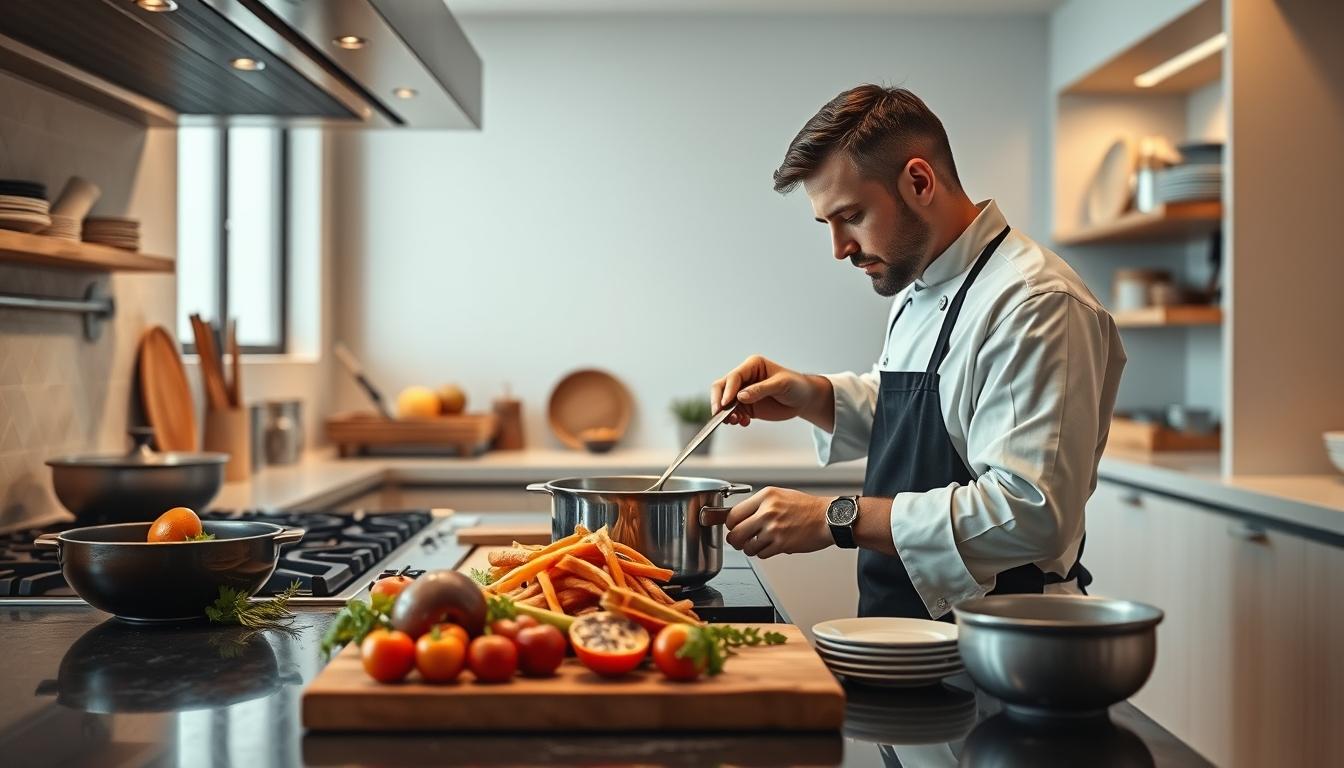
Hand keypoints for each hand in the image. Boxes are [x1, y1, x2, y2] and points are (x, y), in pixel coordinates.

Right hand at [710, 355, 833, 428]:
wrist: (804, 399)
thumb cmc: (796, 386)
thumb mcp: (782, 385)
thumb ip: (761, 389)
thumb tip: (741, 396)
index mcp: (752, 366)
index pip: (734, 377)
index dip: (728, 390)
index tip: (726, 404)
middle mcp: (745, 378)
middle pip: (722, 387)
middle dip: (719, 401)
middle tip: (719, 414)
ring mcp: (744, 393)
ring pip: (725, 402)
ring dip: (726, 413)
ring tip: (736, 421)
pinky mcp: (747, 406)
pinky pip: (734, 412)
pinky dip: (735, 419)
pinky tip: (744, 422)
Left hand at [723, 487, 832, 558]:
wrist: (828, 518)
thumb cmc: (807, 507)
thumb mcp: (780, 495)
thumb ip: (759, 505)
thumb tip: (739, 517)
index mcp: (766, 496)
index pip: (733, 514)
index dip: (731, 524)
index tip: (733, 527)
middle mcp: (768, 511)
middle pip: (735, 532)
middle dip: (735, 540)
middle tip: (739, 540)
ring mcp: (774, 529)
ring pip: (747, 546)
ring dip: (750, 548)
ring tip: (758, 544)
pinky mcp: (781, 544)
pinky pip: (761, 554)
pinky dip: (763, 553)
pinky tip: (771, 546)